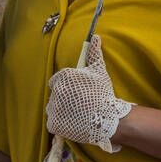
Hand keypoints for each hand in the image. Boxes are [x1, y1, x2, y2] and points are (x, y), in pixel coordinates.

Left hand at [45, 34, 130, 153]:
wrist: (107, 118)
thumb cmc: (103, 94)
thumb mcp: (99, 71)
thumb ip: (94, 54)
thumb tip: (96, 37)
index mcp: (64, 76)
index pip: (57, 80)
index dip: (67, 86)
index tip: (76, 92)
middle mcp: (56, 90)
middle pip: (55, 94)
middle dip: (64, 98)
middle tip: (78, 103)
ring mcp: (53, 108)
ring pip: (53, 108)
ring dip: (61, 110)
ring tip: (76, 114)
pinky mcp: (53, 123)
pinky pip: (53, 122)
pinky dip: (61, 123)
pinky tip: (73, 122)